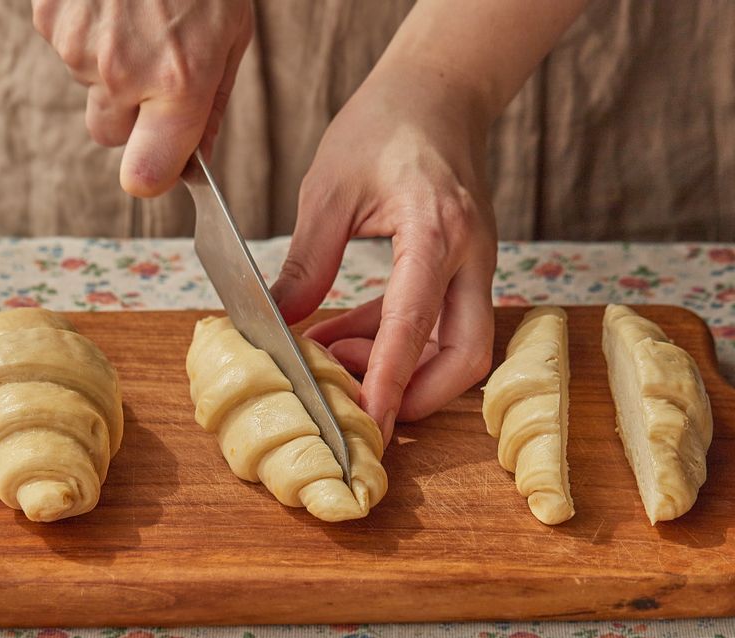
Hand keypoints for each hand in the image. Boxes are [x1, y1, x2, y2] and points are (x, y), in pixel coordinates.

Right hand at [32, 0, 251, 195]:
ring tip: (136, 20)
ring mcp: (80, 45)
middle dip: (130, 116)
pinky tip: (112, 5)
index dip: (150, 175)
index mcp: (178, 86)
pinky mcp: (50, 18)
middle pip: (111, 135)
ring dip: (109, 70)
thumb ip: (212, 108)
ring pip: (89, 89)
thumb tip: (198, 158)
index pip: (145, 174)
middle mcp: (124, 74)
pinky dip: (87, 35)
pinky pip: (68, 50)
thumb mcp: (230, 40)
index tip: (159, 167)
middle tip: (154, 73)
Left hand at [270, 62, 496, 445]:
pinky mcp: (464, 270)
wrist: (438, 92)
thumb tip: (281, 325)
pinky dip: (394, 341)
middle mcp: (470, 256)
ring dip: (398, 368)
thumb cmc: (385, 124)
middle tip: (356, 406)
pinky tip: (344, 337)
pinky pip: (439, 325)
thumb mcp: (329, 188)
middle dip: (417, 396)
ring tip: (332, 359)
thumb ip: (308, 262)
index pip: (415, 324)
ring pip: (457, 348)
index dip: (389, 381)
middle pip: (467, 356)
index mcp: (436, 230)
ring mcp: (475, 265)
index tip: (369, 427)